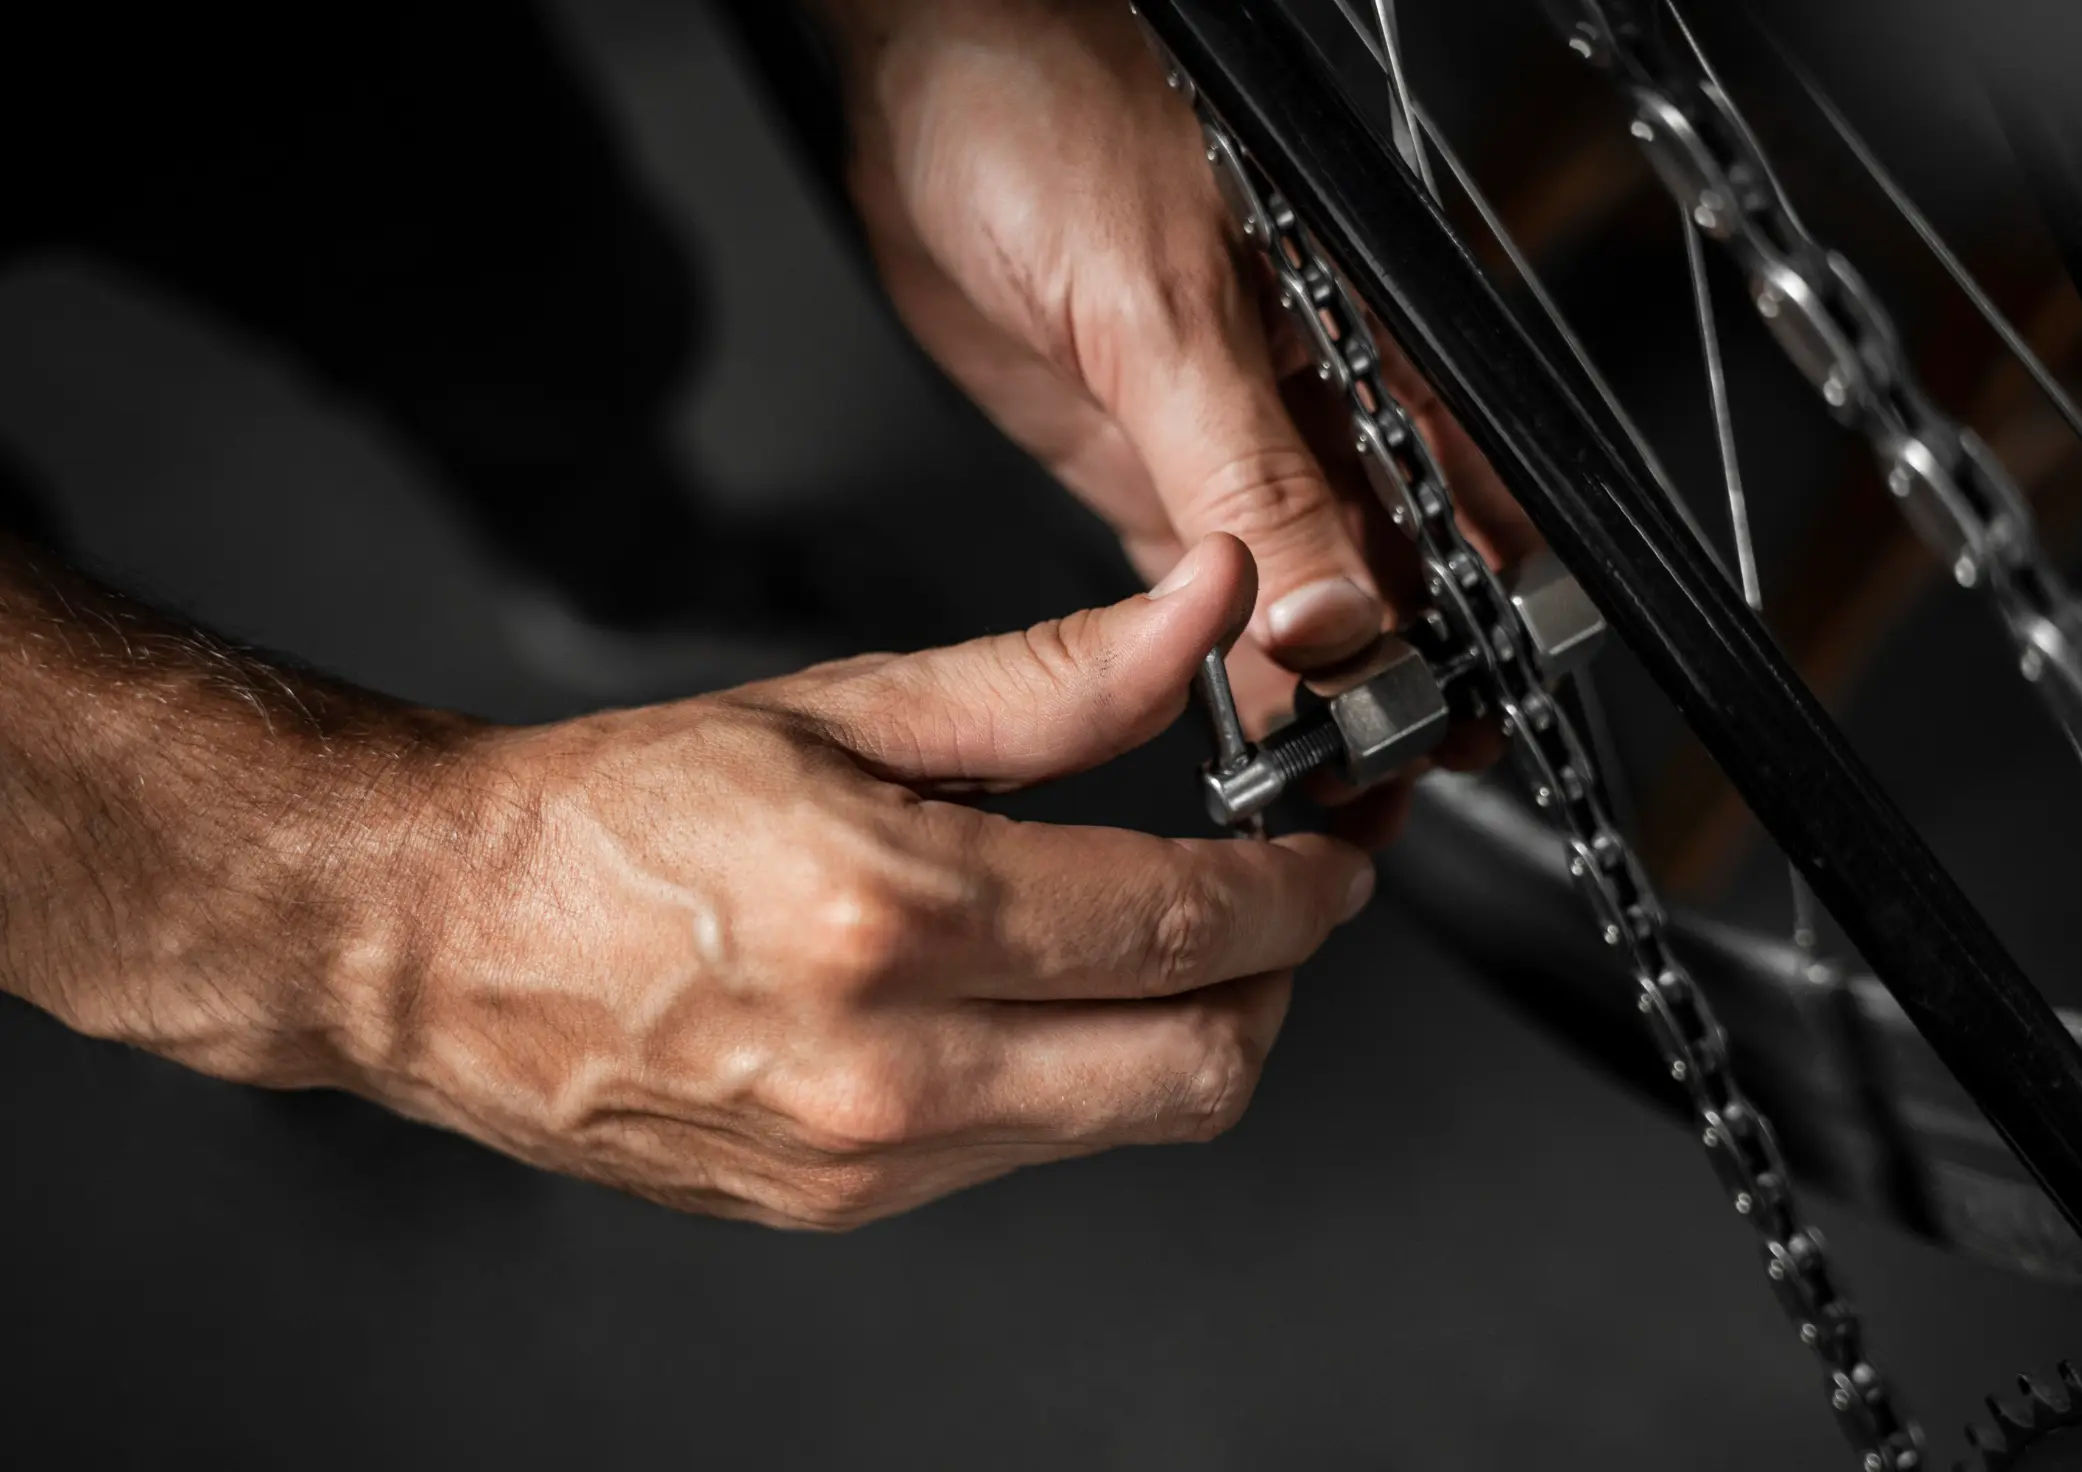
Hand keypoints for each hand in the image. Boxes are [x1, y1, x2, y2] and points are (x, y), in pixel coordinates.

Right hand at [329, 535, 1369, 1226]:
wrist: (448, 938)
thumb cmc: (618, 816)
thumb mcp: (848, 707)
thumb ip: (1055, 680)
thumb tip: (1201, 620)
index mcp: (895, 916)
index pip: (1183, 924)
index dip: (1296, 887)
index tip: (1327, 853)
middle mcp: (891, 1066)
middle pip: (1200, 1066)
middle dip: (1278, 981)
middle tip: (1279, 905)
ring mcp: (871, 1158)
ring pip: (1131, 1122)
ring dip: (1188, 1031)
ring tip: (1161, 937)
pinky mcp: (849, 1204)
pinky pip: (1033, 1151)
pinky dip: (1083, 1074)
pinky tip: (1046, 998)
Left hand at [818, 0, 1537, 775]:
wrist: (921, 75)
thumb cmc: (1057, 115)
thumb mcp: (1167, 309)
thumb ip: (1250, 469)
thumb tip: (1331, 612)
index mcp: (1374, 343)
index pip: (1458, 515)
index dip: (1461, 627)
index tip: (1430, 726)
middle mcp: (1317, 399)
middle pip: (1388, 572)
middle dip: (1390, 680)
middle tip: (1370, 780)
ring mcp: (1224, 439)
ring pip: (1297, 593)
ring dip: (1304, 685)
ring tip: (1309, 778)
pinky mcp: (1138, 464)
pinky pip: (1198, 584)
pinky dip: (1212, 656)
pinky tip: (1225, 714)